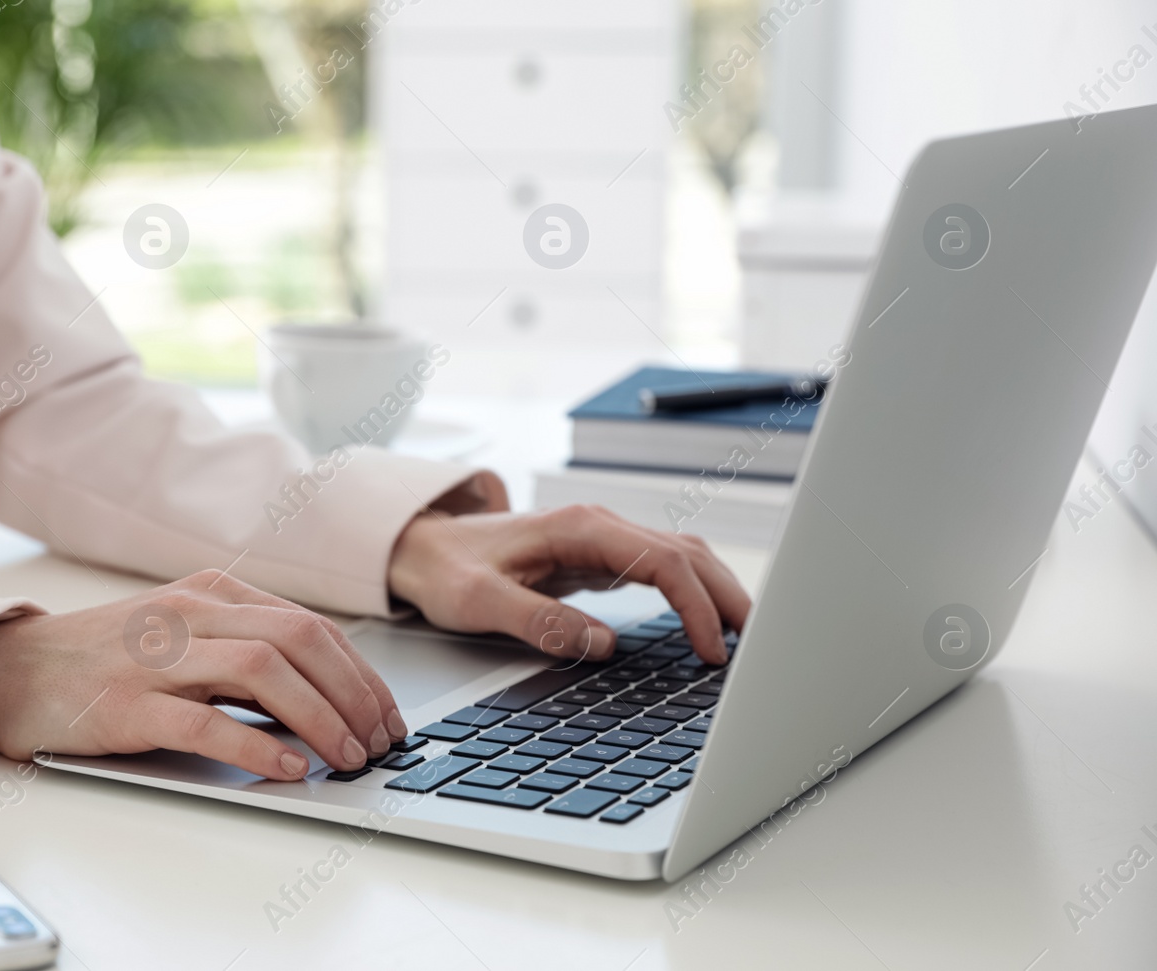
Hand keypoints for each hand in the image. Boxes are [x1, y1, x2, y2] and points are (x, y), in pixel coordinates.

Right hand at [0, 572, 407, 776]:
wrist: (10, 670)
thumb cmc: (105, 657)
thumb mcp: (183, 633)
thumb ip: (244, 650)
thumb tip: (325, 694)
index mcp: (212, 593)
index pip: (310, 625)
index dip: (360, 673)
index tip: (386, 715)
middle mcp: (189, 614)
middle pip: (299, 640)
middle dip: (354, 694)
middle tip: (379, 741)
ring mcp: (156, 656)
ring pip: (263, 671)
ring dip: (320, 717)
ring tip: (346, 756)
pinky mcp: (126, 705)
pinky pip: (204, 722)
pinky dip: (255, 746)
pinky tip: (288, 768)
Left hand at [387, 505, 751, 664]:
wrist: (421, 547)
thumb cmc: (446, 570)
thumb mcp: (480, 601)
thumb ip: (539, 621)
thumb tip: (603, 645)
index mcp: (580, 529)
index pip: (663, 562)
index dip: (696, 607)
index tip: (710, 652)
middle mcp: (599, 526)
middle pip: (687, 553)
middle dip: (728, 597)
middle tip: (759, 648)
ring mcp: (602, 540)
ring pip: (681, 557)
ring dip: (717, 593)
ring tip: (746, 639)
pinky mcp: (598, 558)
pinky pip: (661, 570)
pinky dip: (693, 594)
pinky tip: (706, 625)